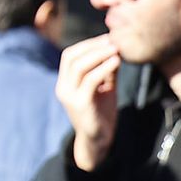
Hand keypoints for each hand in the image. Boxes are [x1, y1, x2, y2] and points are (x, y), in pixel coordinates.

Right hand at [55, 36, 120, 170]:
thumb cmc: (101, 113)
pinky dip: (104, 68)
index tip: (107, 39)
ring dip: (99, 54)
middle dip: (93, 46)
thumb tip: (115, 48)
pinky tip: (117, 61)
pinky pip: (91, 80)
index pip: (70, 55)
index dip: (88, 44)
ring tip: (116, 49)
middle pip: (71, 57)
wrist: (99, 141)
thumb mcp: (104, 87)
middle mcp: (63, 88)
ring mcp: (69, 96)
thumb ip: (106, 70)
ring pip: (79, 66)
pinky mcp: (80, 104)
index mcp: (65, 82)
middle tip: (112, 41)